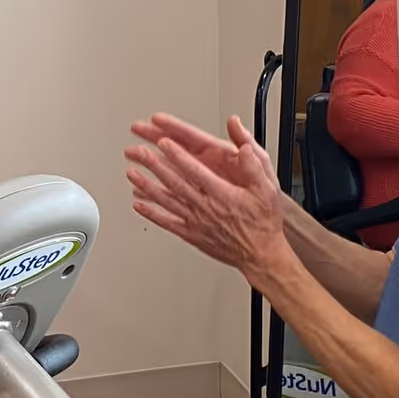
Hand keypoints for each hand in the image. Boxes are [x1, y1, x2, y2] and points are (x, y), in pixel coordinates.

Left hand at [125, 113, 290, 278]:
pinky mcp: (191, 234)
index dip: (177, 155)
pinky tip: (138, 204)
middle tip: (140, 152)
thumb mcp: (267, 189)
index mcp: (222, 194)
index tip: (164, 142)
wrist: (260, 254)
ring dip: (147, 186)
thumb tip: (243, 147)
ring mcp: (196, 222)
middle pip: (174, 182)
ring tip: (131, 173)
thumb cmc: (263, 223)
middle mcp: (205, 207)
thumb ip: (254, 166)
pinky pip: (167, 222)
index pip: (195, 170)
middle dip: (155, 165)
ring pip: (166, 201)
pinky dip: (151, 213)